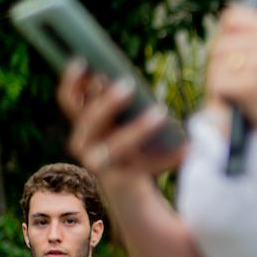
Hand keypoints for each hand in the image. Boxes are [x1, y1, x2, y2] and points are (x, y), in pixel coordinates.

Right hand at [57, 62, 186, 178]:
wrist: (134, 196)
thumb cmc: (133, 148)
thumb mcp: (126, 122)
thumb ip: (122, 103)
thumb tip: (127, 79)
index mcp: (83, 125)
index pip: (69, 100)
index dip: (72, 80)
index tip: (84, 60)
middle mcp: (83, 145)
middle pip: (89, 120)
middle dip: (107, 102)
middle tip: (130, 85)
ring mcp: (99, 166)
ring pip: (115, 145)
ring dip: (138, 129)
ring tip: (161, 112)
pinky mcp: (119, 183)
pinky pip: (144, 167)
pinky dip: (167, 157)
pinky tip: (187, 147)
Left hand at [207, 5, 256, 139]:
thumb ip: (255, 36)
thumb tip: (220, 27)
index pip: (232, 17)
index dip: (224, 35)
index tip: (229, 52)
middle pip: (220, 44)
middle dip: (218, 64)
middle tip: (230, 81)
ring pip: (216, 63)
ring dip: (217, 80)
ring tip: (233, 93)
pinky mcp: (250, 86)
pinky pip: (217, 83)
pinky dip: (218, 96)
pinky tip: (233, 102)